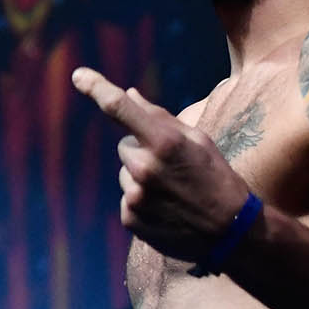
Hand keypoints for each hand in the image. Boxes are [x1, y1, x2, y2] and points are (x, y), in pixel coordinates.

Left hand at [72, 66, 253, 262]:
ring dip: (142, 177)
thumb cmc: (217, 178)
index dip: (96, 87)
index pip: (120, 108)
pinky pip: (126, 198)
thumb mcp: (198, 140)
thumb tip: (129, 94)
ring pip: (125, 173)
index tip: (78, 76)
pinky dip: (142, 200)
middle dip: (142, 150)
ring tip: (173, 191)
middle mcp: (145, 168)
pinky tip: (167, 208)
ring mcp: (135, 196)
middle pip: (125, 145)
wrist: (230, 232)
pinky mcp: (130, 218)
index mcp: (165, 142)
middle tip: (172, 167)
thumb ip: (160, 117)